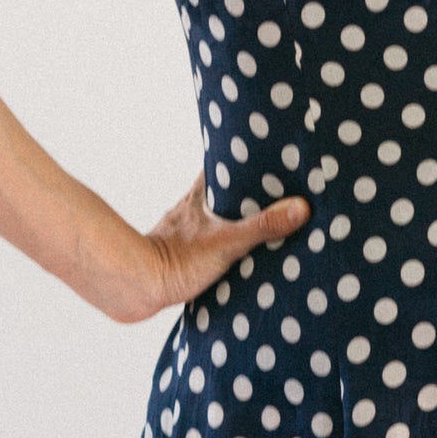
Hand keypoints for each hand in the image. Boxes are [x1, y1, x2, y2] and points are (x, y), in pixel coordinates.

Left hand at [91, 176, 310, 323]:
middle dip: (242, 189)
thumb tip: (300, 207)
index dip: (240, 155)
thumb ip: (263, 226)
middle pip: (219, 189)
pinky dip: (217, 240)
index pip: (221, 164)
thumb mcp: (227, 242)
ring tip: (258, 221)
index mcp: (200, 196)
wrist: (136, 286)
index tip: (263, 151)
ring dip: (229, 216)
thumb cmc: (176, 261)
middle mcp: (188, 208)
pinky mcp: (176, 252)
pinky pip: (203, 239)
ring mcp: (181, 230)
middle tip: (271, 189)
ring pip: (210, 215)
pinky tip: (229, 252)